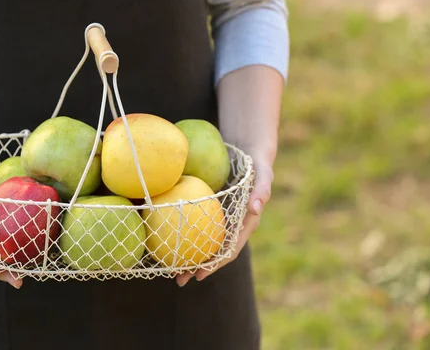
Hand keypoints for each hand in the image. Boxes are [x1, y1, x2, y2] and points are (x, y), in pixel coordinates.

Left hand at [176, 154, 273, 286]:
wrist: (250, 150)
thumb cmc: (257, 162)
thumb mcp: (262, 172)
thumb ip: (262, 189)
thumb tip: (256, 208)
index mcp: (246, 223)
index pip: (230, 249)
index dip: (215, 263)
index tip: (200, 274)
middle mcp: (234, 225)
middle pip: (215, 252)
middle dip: (198, 268)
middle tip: (179, 279)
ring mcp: (222, 219)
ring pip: (205, 242)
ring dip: (190, 256)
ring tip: (169, 268)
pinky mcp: (212, 210)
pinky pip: (199, 225)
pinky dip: (185, 234)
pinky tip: (167, 236)